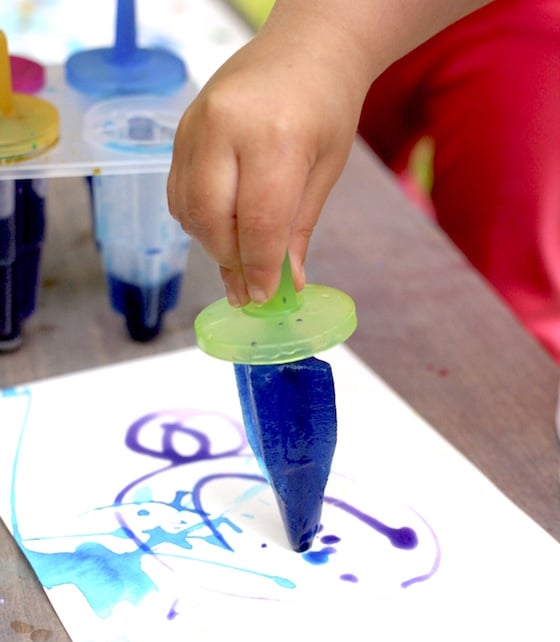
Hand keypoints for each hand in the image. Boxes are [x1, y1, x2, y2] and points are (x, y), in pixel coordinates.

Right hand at [167, 28, 364, 305]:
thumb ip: (299, 228)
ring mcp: (195, 125)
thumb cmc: (327, 106)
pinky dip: (197, 218)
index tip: (262, 295)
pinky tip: (222, 224)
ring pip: (188, 209)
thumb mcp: (325, 170)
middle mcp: (225, 128)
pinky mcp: (181, 128)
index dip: (259, 268)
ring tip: (239, 256)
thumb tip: (287, 281)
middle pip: (212, 220)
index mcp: (274, 139)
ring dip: (212, 243)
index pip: (258, 224)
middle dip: (230, 261)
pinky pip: (177, 190)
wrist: (305, 48)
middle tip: (248, 284)